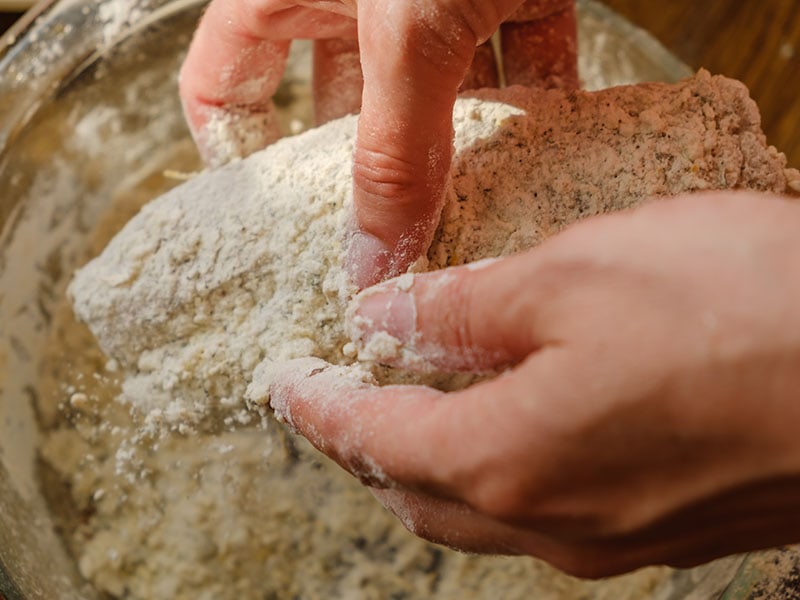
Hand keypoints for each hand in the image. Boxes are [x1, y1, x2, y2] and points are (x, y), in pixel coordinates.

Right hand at [179, 0, 576, 286]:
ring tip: (477, 215)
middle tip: (389, 241)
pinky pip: (518, 52)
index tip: (274, 222)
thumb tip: (374, 262)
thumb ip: (392, 149)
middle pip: (343, 105)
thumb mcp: (406, 26)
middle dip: (369, 173)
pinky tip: (552, 151)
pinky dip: (537, 101)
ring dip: (463, 148)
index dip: (238, 152)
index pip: (222, 81)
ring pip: (436, 90)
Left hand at [268, 191, 799, 576]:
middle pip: (413, 492)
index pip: (371, 440)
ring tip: (405, 411)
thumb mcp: (576, 274)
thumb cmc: (739, 313)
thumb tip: (390, 316)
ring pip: (475, 512)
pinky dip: (495, 472)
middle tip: (335, 395)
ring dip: (425, 466)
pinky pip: (541, 513)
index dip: (318, 409)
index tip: (282, 383)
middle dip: (361, 444)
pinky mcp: (659, 527)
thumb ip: (466, 308)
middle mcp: (548, 519)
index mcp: (507, 456)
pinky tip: (507, 430)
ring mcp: (607, 535)